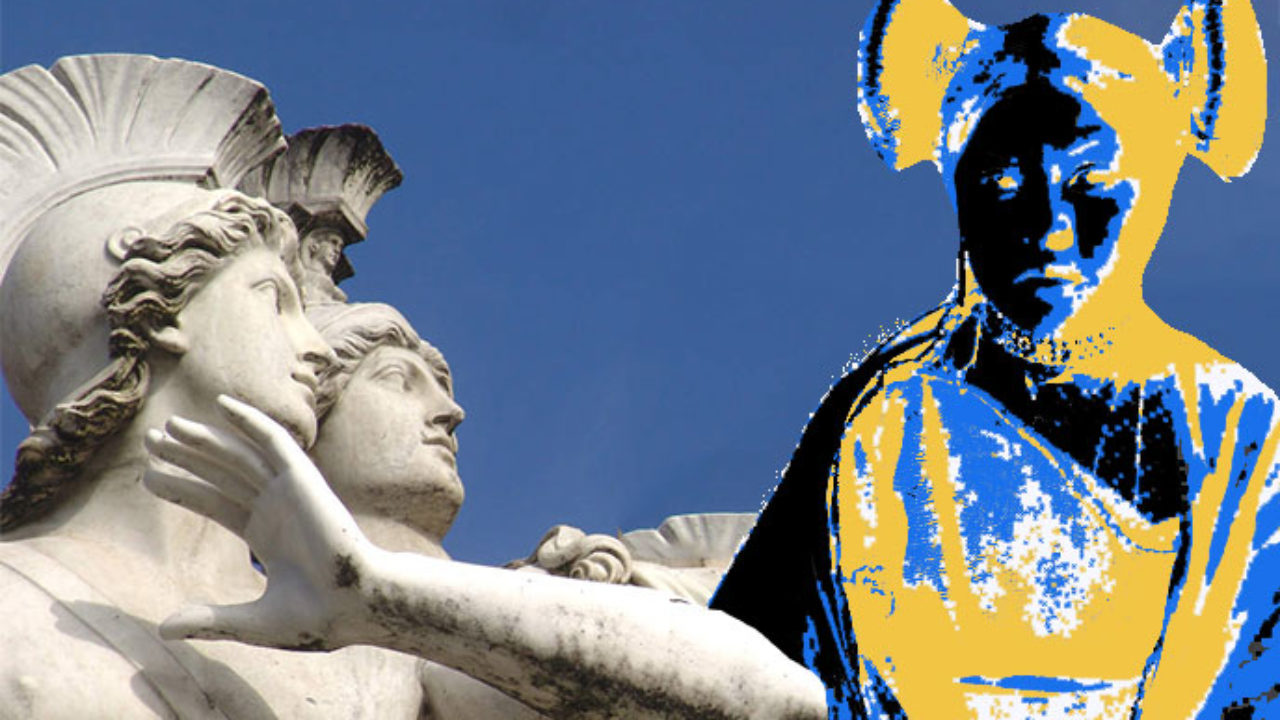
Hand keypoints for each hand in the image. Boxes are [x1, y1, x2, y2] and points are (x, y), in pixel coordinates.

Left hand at [144, 394, 380, 649]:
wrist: (356, 605)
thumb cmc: (317, 617)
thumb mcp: (254, 621)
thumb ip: (210, 619)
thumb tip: (163, 630)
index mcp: (267, 534)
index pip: (217, 502)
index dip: (184, 488)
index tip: (149, 477)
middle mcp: (276, 507)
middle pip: (223, 473)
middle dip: (187, 456)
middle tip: (150, 440)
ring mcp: (289, 491)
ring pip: (240, 456)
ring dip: (206, 439)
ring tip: (167, 427)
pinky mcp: (303, 479)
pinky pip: (274, 442)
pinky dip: (250, 421)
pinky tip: (222, 405)